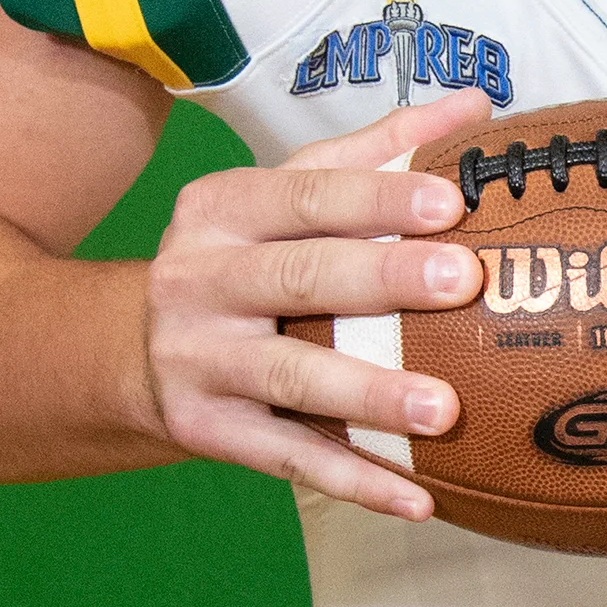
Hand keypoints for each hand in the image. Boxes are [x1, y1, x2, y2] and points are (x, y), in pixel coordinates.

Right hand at [141, 94, 486, 514]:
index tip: (450, 202)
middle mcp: (199, 279)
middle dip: (384, 280)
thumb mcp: (284, 194)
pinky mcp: (206, 430)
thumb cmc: (242, 260)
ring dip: (370, 396)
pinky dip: (356, 480)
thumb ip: (376, 151)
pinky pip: (290, 458)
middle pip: (299, 277)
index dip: (377, 199)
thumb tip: (475, 107)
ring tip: (445, 410)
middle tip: (465, 284)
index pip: (306, 194)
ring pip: (292, 378)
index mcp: (223, 208)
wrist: (131, 351)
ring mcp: (198, 360)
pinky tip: (419, 499)